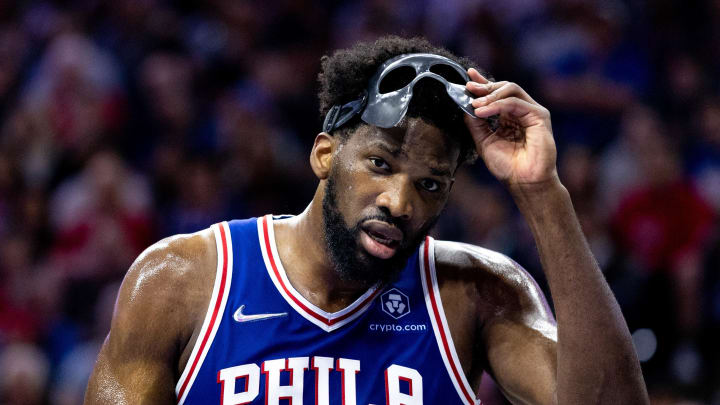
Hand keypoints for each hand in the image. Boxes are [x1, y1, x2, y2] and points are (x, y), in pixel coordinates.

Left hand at [464, 68, 557, 187]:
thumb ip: (475, 124)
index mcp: (509, 116)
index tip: (469, 76)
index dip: (483, 83)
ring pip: (511, 90)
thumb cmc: (508, 166)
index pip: (497, 93)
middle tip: (469, 89)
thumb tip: (464, 106)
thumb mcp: (484, 141)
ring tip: (475, 106)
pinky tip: (483, 112)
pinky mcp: (539, 116)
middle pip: (504, 87)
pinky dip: (497, 105)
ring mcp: (532, 112)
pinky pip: (515, 103)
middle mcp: (522, 111)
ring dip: (489, 96)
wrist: (524, 182)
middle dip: (484, 86)